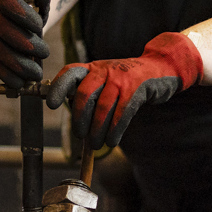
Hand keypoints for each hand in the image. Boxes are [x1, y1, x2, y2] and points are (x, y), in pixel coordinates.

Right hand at [0, 0, 50, 85]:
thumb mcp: (36, 6)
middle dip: (27, 45)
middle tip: (44, 53)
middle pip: (5, 30)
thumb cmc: (25, 14)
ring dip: (20, 65)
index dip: (24, 15)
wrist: (4, 20)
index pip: (9, 3)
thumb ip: (42, 0)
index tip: (39, 26)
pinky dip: (9, 76)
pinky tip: (21, 81)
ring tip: (35, 72)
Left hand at [45, 32, 203, 149]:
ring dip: (97, 130)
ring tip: (96, 143)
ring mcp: (121, 79)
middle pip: (85, 94)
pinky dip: (115, 130)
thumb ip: (89, 91)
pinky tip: (111, 140)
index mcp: (93, 67)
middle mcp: (104, 70)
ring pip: (103, 108)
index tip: (51, 104)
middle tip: (80, 134)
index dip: (58, 88)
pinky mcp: (136, 90)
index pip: (70, 73)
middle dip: (80, 118)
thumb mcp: (105, 77)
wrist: (159, 67)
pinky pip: (121, 114)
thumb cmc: (126, 79)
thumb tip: (75, 119)